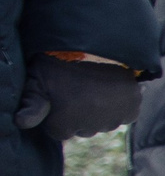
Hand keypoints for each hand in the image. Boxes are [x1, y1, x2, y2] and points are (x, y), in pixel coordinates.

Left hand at [13, 56, 143, 141]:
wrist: (96, 43)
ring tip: (96, 88)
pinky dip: (121, 107)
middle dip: (80, 115)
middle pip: (83, 130)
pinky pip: (125, 116)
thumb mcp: (37, 80)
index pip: (59, 132)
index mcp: (63, 123)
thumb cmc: (60, 62)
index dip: (58, 116)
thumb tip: (21, 123)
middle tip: (78, 90)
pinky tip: (113, 91)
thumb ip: (31, 104)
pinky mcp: (131, 111)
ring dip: (101, 111)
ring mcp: (112, 120)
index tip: (59, 99)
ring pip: (105, 123)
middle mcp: (89, 128)